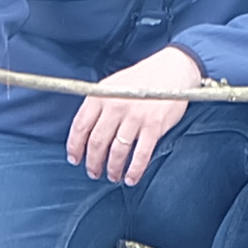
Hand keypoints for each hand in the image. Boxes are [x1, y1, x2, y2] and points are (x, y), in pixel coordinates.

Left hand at [67, 45, 204, 185]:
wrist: (173, 69)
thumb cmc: (142, 77)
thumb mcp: (113, 83)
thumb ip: (99, 103)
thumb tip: (85, 129)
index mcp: (101, 95)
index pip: (80, 126)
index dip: (75, 146)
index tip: (74, 159)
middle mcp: (115, 106)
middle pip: (97, 142)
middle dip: (93, 162)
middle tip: (93, 172)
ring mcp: (135, 117)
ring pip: (117, 151)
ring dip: (112, 168)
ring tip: (111, 175)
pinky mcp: (154, 126)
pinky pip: (141, 155)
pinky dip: (134, 170)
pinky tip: (130, 178)